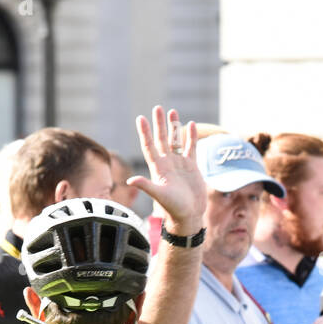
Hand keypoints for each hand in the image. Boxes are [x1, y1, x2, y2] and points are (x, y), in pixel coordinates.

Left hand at [129, 105, 205, 233]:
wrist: (189, 215)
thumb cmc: (173, 208)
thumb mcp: (159, 195)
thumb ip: (146, 186)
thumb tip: (130, 180)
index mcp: (158, 168)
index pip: (149, 146)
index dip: (144, 133)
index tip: (141, 118)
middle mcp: (167, 163)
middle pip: (161, 139)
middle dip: (159, 124)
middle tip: (157, 108)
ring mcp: (179, 164)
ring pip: (176, 141)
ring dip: (174, 127)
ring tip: (172, 112)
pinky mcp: (192, 166)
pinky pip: (191, 148)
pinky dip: (191, 137)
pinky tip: (192, 124)